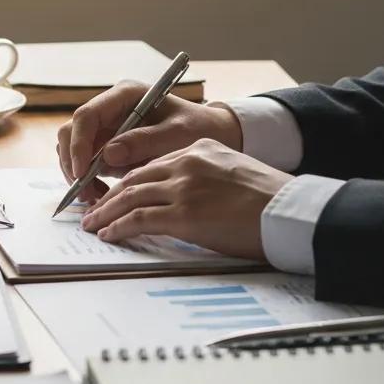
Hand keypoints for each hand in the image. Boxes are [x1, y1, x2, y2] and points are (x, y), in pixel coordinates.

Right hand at [56, 81, 242, 201]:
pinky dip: (89, 181)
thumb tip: (108, 154)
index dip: (79, 144)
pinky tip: (104, 195)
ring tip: (97, 198)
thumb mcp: (178, 134)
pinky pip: (86, 163)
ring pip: (73, 149)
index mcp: (124, 95)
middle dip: (73, 163)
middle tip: (86, 193)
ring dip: (79, 175)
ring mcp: (107, 127)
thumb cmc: (198, 128)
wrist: (211, 134)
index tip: (83, 173)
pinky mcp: (107, 145)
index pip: (87, 116)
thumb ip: (145, 141)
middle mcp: (110, 108)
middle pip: (72, 132)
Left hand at [80, 138, 292, 259]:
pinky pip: (139, 219)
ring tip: (93, 224)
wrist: (291, 211)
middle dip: (110, 195)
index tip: (117, 192)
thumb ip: (206, 178)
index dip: (129, 180)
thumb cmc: (271, 200)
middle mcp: (187, 163)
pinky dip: (119, 227)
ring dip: (106, 212)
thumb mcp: (234, 173)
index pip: (153, 163)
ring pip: (130, 197)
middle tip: (94, 209)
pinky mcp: (184, 214)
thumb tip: (188, 200)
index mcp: (200, 149)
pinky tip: (109, 234)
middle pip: (135, 178)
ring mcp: (183, 188)